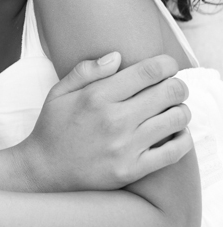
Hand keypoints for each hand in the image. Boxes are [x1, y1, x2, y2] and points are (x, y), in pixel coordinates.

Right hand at [19, 52, 192, 191]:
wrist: (44, 170)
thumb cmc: (53, 128)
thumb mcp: (59, 92)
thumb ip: (86, 71)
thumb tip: (117, 56)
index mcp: (97, 96)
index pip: (148, 71)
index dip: (166, 64)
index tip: (168, 66)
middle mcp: (114, 119)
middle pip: (169, 92)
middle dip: (177, 85)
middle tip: (172, 88)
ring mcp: (125, 146)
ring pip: (176, 119)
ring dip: (180, 110)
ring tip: (171, 110)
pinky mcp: (132, 169)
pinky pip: (173, 152)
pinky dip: (183, 139)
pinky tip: (175, 132)